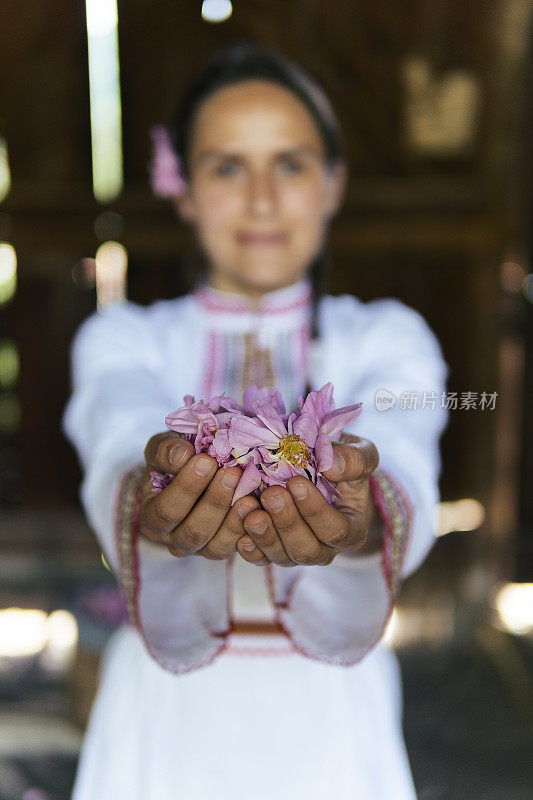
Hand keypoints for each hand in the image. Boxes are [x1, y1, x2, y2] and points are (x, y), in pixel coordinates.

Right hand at [139, 432, 261, 559]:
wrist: (191, 474)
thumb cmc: (174, 461)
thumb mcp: (162, 450)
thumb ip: (165, 451)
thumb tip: (182, 455)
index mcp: (151, 517)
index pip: (166, 510)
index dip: (187, 487)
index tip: (206, 460)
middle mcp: (173, 539)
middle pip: (193, 531)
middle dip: (215, 502)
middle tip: (232, 473)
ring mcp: (198, 548)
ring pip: (216, 545)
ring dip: (234, 520)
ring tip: (249, 496)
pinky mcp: (221, 549)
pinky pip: (235, 548)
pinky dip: (247, 531)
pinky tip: (258, 510)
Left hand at [236, 433, 380, 566]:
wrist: (324, 473)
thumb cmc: (345, 464)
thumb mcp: (360, 455)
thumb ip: (354, 459)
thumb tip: (331, 467)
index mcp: (351, 531)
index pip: (336, 531)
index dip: (315, 511)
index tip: (296, 483)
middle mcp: (325, 549)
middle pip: (306, 549)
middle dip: (287, 523)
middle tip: (271, 494)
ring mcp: (297, 552)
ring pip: (282, 556)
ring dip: (265, 535)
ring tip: (249, 508)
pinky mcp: (273, 552)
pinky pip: (261, 558)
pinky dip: (250, 548)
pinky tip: (240, 533)